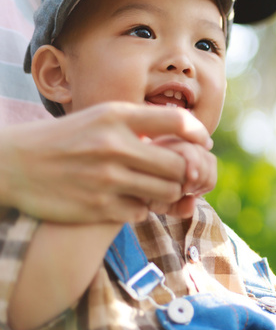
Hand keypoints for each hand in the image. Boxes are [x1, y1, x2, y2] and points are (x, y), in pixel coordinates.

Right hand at [0, 102, 212, 222]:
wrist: (13, 165)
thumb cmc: (66, 139)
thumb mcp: (100, 117)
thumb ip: (140, 122)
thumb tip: (188, 130)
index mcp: (116, 116)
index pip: (177, 121)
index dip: (198, 134)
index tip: (203, 144)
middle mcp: (114, 145)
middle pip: (179, 164)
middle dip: (184, 171)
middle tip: (178, 173)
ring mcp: (107, 178)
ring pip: (168, 191)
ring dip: (168, 192)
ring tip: (156, 187)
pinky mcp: (98, 207)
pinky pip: (142, 212)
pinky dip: (142, 209)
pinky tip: (130, 201)